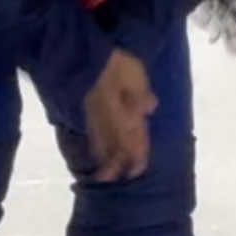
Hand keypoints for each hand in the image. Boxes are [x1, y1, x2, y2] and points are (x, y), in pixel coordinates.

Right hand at [83, 49, 156, 180]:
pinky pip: (92, 132)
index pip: (133, 140)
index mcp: (126, 115)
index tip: (135, 171)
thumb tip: (150, 108)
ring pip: (101, 142)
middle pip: (115, 146)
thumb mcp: (136, 75)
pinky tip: (93, 146)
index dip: (135, 156)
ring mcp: (95, 116)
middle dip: (116, 163)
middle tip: (113, 178)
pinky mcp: (85, 109)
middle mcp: (111, 120)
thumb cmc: (115, 65)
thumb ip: (141, 94)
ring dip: (103, 157)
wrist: (85, 56)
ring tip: (103, 170)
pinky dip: (94, 143)